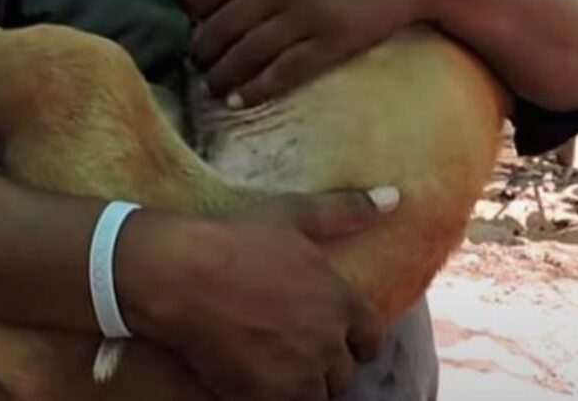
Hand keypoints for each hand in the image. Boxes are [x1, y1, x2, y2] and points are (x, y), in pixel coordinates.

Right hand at [116, 188, 398, 400]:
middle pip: (343, 372)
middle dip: (326, 361)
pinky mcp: (263, 396)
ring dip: (303, 382)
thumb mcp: (293, 215)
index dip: (357, 339)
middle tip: (297, 346)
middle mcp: (327, 343)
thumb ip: (346, 211)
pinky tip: (254, 373)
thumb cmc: (236, 241)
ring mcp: (296, 374)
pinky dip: (274, 394)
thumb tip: (394, 197)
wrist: (183, 276)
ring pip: (316, 394)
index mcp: (340, 302)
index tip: (342, 336)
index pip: (371, 337)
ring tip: (278, 364)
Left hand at [186, 0, 453, 106]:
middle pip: (222, 25)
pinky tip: (240, 100)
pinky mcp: (331, 44)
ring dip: (221, 75)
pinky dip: (255, 90)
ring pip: (246, 54)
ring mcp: (307, 15)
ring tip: (212, 85)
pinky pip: (282, 73)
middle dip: (201, 48)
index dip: (195, 10)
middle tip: (197, 58)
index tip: (194, 20)